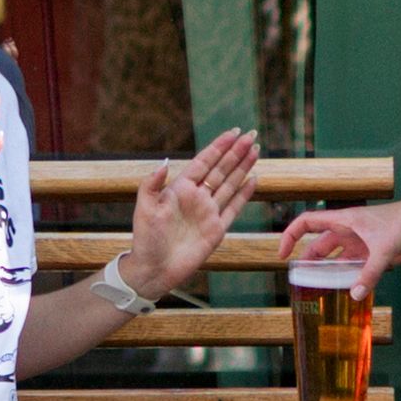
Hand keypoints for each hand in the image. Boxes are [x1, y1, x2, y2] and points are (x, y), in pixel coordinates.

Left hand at [120, 126, 262, 297]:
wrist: (154, 269)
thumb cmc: (146, 238)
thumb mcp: (144, 209)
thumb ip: (152, 185)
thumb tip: (164, 163)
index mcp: (180, 189)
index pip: (204, 162)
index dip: (219, 147)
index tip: (233, 132)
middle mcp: (197, 197)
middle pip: (221, 169)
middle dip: (236, 152)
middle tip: (251, 134)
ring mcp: (208, 213)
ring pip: (230, 184)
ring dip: (243, 167)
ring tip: (255, 150)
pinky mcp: (217, 230)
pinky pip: (234, 208)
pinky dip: (244, 194)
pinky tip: (253, 179)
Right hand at [277, 196, 400, 295]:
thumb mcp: (385, 248)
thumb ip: (369, 272)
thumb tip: (354, 294)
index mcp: (344, 221)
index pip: (307, 223)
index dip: (291, 236)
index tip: (282, 255)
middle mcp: (350, 232)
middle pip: (321, 247)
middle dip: (309, 263)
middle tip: (301, 283)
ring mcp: (364, 244)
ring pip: (339, 260)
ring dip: (331, 273)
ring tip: (321, 292)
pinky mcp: (378, 254)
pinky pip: (358, 269)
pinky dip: (353, 279)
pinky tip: (351, 292)